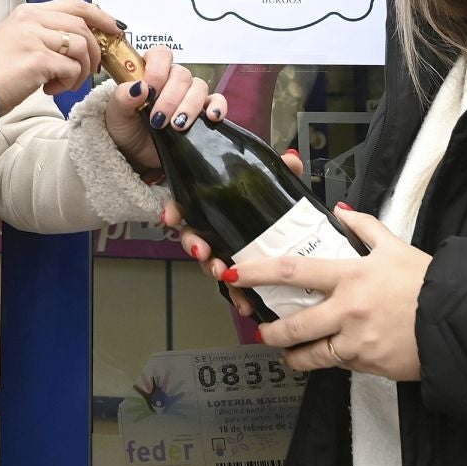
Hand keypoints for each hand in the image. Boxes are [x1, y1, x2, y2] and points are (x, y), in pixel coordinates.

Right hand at [0, 0, 119, 113]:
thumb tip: (79, 41)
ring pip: (81, 47)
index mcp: (28, 12)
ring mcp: (34, 37)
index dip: (100, 16)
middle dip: (95, 50)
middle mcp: (32, 19)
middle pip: (82, 26)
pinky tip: (51, 89)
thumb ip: (45, 34)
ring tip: (66, 84)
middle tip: (92, 70)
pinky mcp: (38, 59)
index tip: (114, 29)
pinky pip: (72, 69)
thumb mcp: (18, 41)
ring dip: (82, 71)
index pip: (74, 5)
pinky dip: (69, 83)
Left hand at [105, 46, 226, 170]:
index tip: (149, 92)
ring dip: (189, 106)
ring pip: (199, 87)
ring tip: (177, 126)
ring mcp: (188, 95)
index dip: (157, 70)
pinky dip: (218, 107)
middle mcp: (171, 79)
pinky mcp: (202, 112)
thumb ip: (122, 98)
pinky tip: (212, 117)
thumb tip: (139, 87)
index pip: (161, 55)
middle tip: (158, 120)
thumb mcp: (115, 113)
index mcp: (150, 71)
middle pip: (181, 75)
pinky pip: (217, 101)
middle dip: (170, 98)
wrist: (134, 152)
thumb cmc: (124, 126)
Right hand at [170, 149, 304, 318]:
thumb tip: (291, 161)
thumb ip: (283, 170)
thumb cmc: (273, 207)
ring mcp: (225, 253)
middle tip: (203, 251)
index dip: (174, 210)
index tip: (170, 217)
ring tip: (222, 274)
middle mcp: (214, 230)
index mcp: (216, 206)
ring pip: (209, 262)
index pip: (187, 204)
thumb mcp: (277, 185)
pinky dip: (238, 296)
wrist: (296, 237)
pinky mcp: (241, 274)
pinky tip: (246, 304)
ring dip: (212, 270)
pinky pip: (234, 287)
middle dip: (193, 245)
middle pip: (193, 237)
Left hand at [228, 207, 430, 381]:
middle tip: (263, 331)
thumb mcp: (396, 246)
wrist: (460, 321)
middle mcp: (347, 309)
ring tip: (288, 354)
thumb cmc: (428, 282)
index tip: (233, 274)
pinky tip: (331, 356)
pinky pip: (340, 365)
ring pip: (311, 355)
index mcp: (350, 275)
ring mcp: (357, 341)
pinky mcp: (368, 364)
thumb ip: (364, 227)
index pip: (292, 271)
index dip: (257, 273)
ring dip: (293, 356)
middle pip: (293, 324)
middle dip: (271, 332)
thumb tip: (339, 211)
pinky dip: (331, 362)